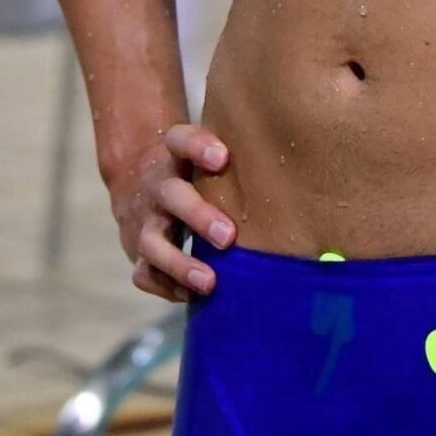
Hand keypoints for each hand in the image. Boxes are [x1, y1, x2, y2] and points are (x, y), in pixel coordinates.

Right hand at [109, 123, 236, 302]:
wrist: (142, 185)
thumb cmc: (195, 171)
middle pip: (170, 195)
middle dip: (198, 215)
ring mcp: (145, 221)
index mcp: (176, 156)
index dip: (197, 147)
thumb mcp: (206, 154)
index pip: (180, 140)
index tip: (222, 158)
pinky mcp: (139, 253)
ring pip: (152, 242)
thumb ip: (237, 160)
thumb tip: (295, 181)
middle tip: (228, 236)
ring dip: (179, 263)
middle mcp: (158, 186)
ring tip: (210, 282)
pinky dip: (166, 286)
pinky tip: (192, 294)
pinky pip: (144, 274)